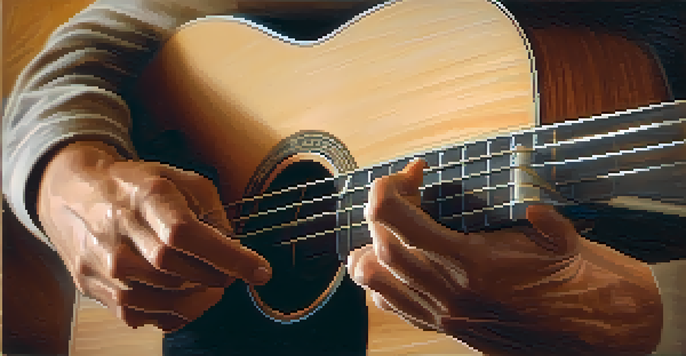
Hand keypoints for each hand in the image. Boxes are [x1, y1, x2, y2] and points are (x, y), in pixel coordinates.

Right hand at [37, 141, 271, 331]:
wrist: (73, 194)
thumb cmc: (135, 185)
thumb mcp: (179, 179)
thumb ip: (212, 211)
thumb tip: (235, 248)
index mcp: (146, 198)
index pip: (188, 235)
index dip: (228, 257)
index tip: (261, 271)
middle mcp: (120, 233)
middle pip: (179, 271)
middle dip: (216, 277)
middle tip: (230, 273)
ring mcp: (104, 265)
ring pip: (163, 298)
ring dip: (199, 297)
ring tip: (210, 284)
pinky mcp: (96, 288)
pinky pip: (144, 315)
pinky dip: (173, 312)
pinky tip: (184, 297)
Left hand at [347, 159, 662, 354]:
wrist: (599, 335)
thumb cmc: (583, 286)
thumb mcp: (563, 238)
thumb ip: (535, 215)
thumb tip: (521, 197)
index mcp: (474, 265)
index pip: (397, 221)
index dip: (390, 188)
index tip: (410, 172)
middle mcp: (450, 294)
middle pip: (383, 246)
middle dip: (385, 209)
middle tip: (410, 189)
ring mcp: (445, 316)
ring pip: (376, 281)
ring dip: (372, 248)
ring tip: (391, 226)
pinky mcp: (447, 330)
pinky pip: (394, 305)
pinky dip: (383, 280)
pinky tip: (400, 262)